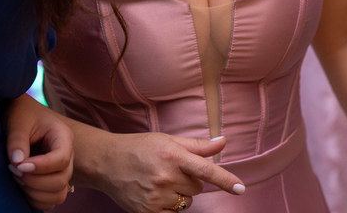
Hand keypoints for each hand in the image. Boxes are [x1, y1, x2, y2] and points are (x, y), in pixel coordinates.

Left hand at [4, 95, 74, 210]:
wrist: (18, 115)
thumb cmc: (20, 114)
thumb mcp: (17, 122)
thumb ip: (17, 141)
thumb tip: (17, 163)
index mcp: (63, 137)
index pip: (61, 159)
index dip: (41, 167)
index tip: (19, 166)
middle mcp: (66, 156)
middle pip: (62, 179)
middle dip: (35, 181)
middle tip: (13, 169)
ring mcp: (60, 171)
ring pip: (59, 194)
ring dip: (35, 193)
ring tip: (16, 177)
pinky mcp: (51, 182)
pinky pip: (50, 201)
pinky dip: (35, 200)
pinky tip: (21, 186)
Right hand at [85, 132, 244, 212]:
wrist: (106, 162)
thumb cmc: (140, 148)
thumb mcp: (168, 140)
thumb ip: (197, 145)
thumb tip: (223, 142)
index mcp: (172, 155)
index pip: (206, 170)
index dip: (225, 180)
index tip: (240, 189)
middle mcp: (165, 177)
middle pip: (198, 188)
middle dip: (190, 180)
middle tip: (170, 170)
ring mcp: (156, 197)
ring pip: (187, 202)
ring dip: (180, 194)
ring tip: (159, 181)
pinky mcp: (147, 212)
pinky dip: (170, 207)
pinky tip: (155, 194)